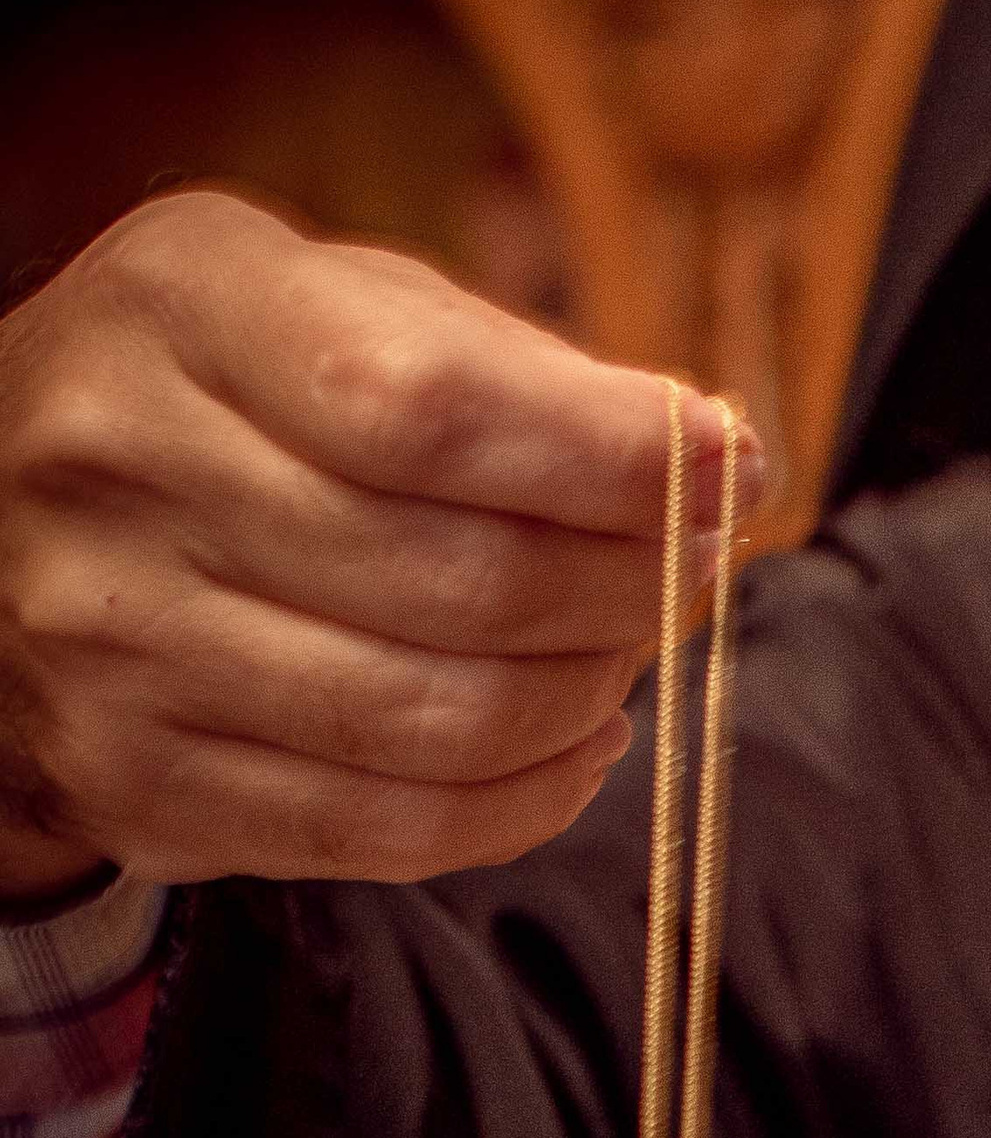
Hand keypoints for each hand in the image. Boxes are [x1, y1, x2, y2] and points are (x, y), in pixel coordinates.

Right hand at [0, 194, 761, 896]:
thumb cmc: (237, 395)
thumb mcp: (340, 306)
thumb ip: (521, 372)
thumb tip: (721, 462)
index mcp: (182, 309)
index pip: (430, 408)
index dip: (611, 461)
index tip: (729, 467)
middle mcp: (120, 473)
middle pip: (462, 584)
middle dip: (631, 591)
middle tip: (686, 571)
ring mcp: (114, 647)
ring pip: (439, 725)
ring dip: (589, 700)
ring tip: (624, 655)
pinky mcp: (140, 784)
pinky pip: (389, 831)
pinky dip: (527, 800)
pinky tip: (572, 744)